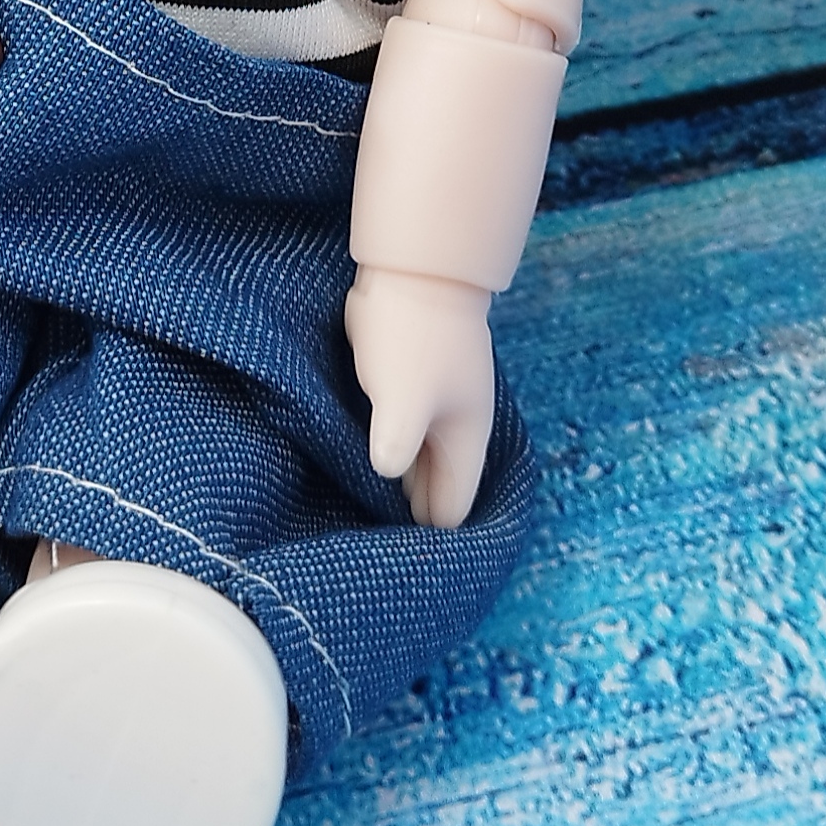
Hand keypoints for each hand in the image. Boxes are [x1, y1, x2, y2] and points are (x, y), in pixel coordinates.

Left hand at [343, 266, 495, 529]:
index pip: (454, 507)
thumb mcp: (405, 400)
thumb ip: (398, 447)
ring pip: (421, 459)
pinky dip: (389, 449)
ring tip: (358, 507)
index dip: (427, 534)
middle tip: (368, 542)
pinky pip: (403, 431)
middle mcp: (457, 426)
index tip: (392, 557)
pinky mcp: (411, 381)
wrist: (413, 269)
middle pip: (440, 486)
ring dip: (398, 480)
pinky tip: (359, 460)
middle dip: (412, 512)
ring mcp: (436, 401)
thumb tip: (386, 474)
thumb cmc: (413, 339)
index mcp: (467, 438)